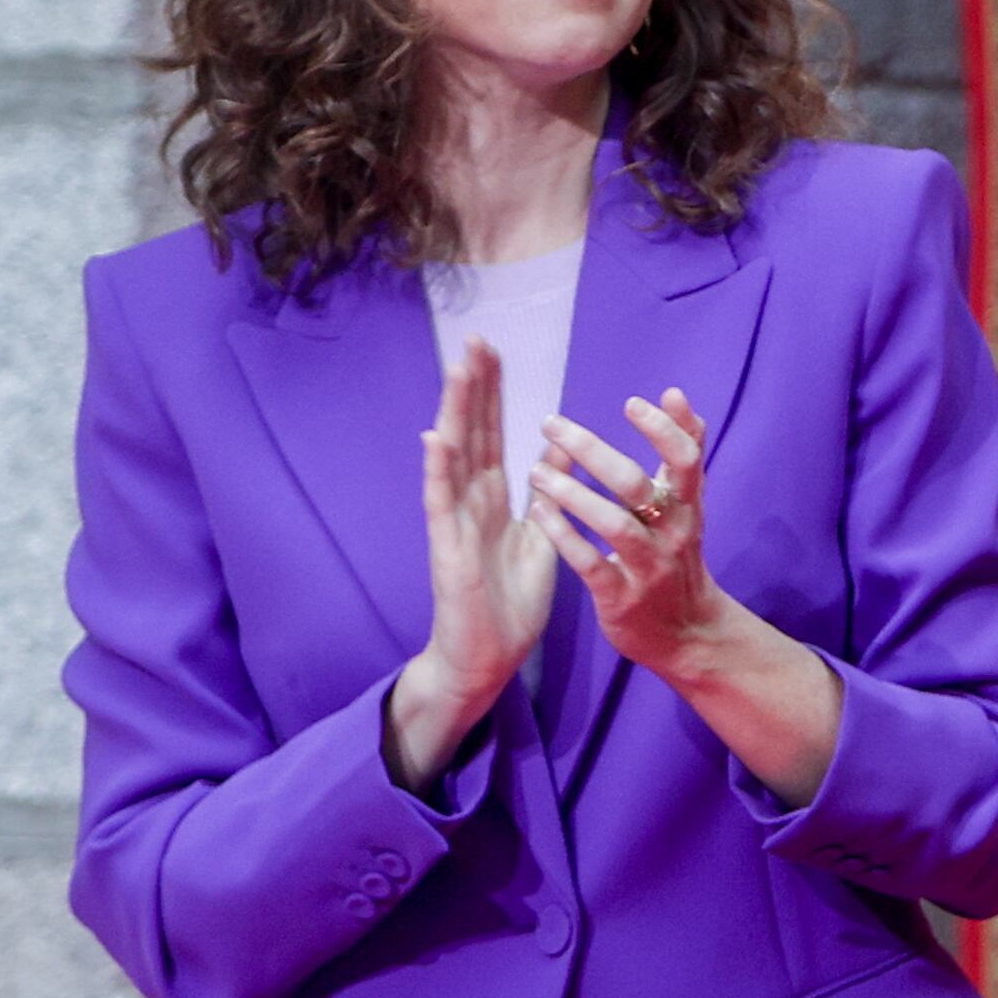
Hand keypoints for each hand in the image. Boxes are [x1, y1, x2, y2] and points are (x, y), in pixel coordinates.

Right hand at [387, 342, 558, 783]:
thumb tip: (562, 456)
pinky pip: (441, 505)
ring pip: (453, 458)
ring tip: (457, 370)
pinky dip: (437, 472)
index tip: (493, 351)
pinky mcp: (447, 550)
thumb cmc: (509, 605)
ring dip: (454, 414)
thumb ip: (548, 498)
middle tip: (475, 339)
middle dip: (473, 388)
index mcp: (493, 501)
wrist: (486, 658)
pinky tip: (435, 439)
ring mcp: (454, 523)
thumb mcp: (540, 541)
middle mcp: (469, 503)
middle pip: (471, 434)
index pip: (492, 435)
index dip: (492, 394)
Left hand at [533, 389, 844, 807]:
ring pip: (613, 524)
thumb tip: (676, 393)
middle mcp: (672, 533)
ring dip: (571, 494)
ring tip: (535, 471)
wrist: (688, 635)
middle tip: (550, 424)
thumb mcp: (687, 505)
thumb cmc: (677, 557)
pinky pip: (590, 563)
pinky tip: (537, 512)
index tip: (630, 403)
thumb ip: (682, 452)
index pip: (686, 460)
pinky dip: (563, 535)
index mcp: (687, 506)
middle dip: (591, 450)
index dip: (663, 430)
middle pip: (636, 485)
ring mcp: (647, 568)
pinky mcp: (621, 598)